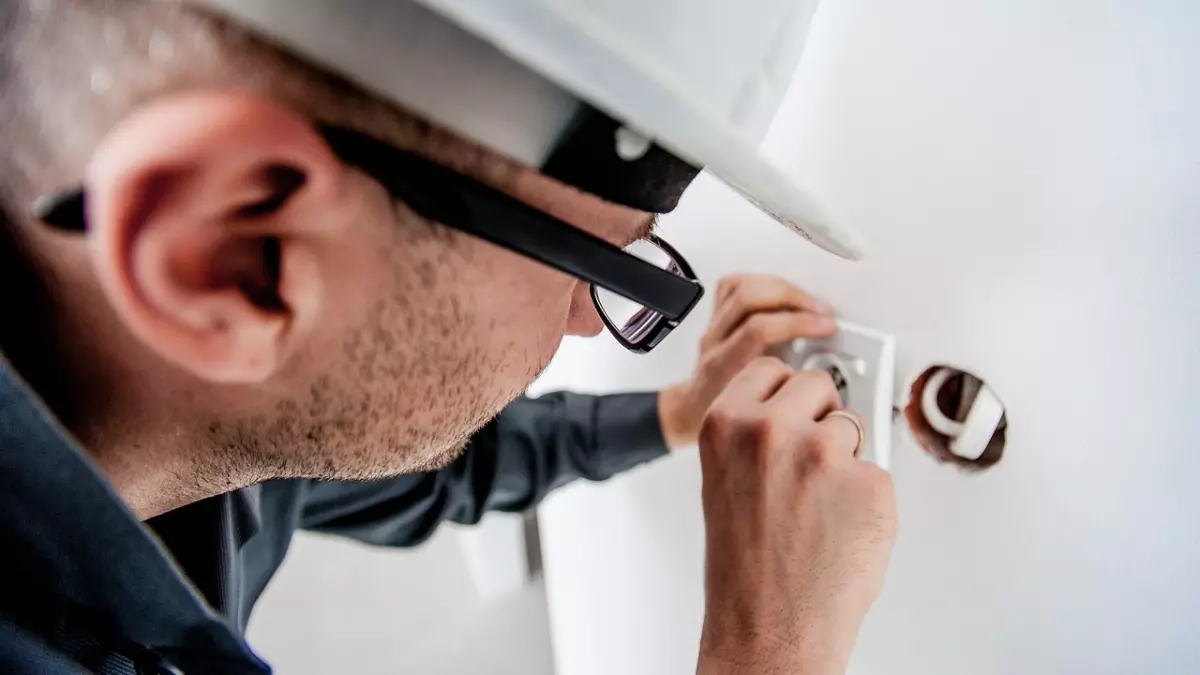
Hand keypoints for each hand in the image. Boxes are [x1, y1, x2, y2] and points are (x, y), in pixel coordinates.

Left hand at [659, 275, 835, 447]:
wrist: (694, 409)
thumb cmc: (723, 415)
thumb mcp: (759, 413)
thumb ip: (786, 393)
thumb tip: (825, 376)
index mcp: (723, 367)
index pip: (758, 329)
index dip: (798, 322)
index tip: (825, 327)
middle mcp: (714, 341)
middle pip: (749, 298)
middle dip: (794, 299)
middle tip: (821, 312)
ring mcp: (712, 326)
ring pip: (742, 287)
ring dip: (782, 288)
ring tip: (807, 302)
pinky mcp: (715, 315)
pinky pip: (733, 284)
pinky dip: (762, 282)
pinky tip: (781, 293)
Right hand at [696, 358, 897, 674]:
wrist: (768, 629)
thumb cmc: (744, 565)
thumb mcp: (724, 478)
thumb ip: (753, 434)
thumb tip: (800, 411)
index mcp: (727, 423)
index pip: (771, 368)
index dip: (785, 393)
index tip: (790, 407)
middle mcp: (772, 429)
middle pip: (817, 385)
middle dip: (819, 417)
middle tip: (807, 465)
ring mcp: (824, 454)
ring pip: (853, 426)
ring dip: (845, 457)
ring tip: (819, 506)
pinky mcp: (870, 483)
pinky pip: (878, 470)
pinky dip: (867, 497)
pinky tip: (841, 528)